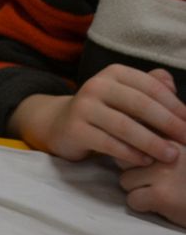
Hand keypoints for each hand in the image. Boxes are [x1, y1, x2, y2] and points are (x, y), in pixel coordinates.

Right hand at [9, 66, 185, 165]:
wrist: (61, 124)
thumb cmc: (104, 111)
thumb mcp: (126, 94)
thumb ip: (151, 87)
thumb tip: (174, 90)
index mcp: (114, 73)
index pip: (151, 87)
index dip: (175, 105)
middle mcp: (96, 86)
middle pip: (140, 105)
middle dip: (168, 124)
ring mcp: (82, 107)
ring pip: (125, 126)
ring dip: (152, 143)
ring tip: (171, 155)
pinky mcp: (74, 130)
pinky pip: (107, 143)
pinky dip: (129, 153)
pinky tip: (145, 160)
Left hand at [117, 143, 185, 227]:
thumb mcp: (185, 154)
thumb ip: (167, 146)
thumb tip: (136, 140)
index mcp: (176, 137)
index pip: (138, 135)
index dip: (136, 150)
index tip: (145, 161)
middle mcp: (168, 150)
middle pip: (126, 157)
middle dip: (134, 170)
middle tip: (152, 180)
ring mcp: (163, 172)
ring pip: (126, 180)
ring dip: (138, 189)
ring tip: (160, 193)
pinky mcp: (161, 195)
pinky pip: (133, 200)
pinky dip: (143, 206)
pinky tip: (162, 205)